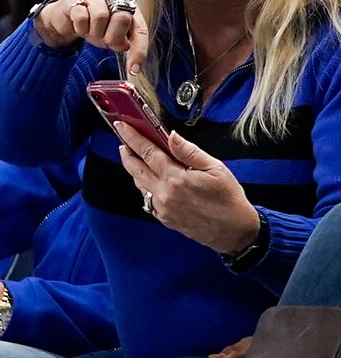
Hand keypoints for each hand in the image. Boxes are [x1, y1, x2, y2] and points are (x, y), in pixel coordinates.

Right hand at [35, 0, 146, 68]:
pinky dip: (80, 27)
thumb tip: (124, 45)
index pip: (140, 29)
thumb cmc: (92, 26)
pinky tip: (78, 26)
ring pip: (100, 16)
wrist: (64, 19)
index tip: (134, 69)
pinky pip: (81, 16)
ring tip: (89, 32)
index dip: (139, 50)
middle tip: (104, 41)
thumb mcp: (109, 37)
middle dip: (113, 36)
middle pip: (122, 17)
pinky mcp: (75, 0)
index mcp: (127, 7)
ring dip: (94, 32)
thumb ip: (121, 42)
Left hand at [118, 131, 264, 256]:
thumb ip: (189, 151)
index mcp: (175, 178)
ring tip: (132, 155)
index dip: (132, 137)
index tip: (122, 126)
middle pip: (135, 168)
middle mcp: (164, 193)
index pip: (147, 152)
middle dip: (127, 151)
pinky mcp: (163, 218)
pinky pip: (146, 197)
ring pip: (139, 182)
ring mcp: (161, 207)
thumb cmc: (229, 199)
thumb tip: (171, 136)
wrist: (235, 232)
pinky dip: (143, 184)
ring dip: (134, 168)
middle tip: (122, 138)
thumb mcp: (215, 169)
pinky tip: (147, 177)